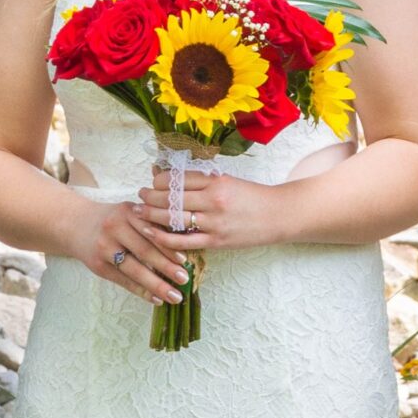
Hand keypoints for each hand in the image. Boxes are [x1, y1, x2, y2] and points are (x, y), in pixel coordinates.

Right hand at [72, 199, 191, 306]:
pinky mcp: (98, 265)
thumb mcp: (129, 213)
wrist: (75, 224)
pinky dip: (141, 291)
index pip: (152, 231)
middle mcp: (114, 228)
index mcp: (127, 212)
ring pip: (135, 270)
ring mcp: (104, 248)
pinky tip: (156, 299)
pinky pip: (124, 281)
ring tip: (174, 296)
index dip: (168, 247)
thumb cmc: (112, 220)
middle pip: (145, 251)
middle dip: (167, 267)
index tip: (185, 260)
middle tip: (184, 280)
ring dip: (157, 285)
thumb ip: (150, 224)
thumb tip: (182, 247)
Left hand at [136, 168, 281, 253]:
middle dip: (150, 196)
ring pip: (173, 218)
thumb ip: (202, 180)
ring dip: (152, 215)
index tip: (151, 181)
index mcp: (216, 182)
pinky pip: (183, 241)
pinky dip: (164, 238)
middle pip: (172, 197)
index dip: (159, 180)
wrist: (278, 216)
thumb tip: (171, 176)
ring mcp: (214, 223)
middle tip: (139, 195)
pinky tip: (152, 233)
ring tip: (140, 212)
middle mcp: (213, 201)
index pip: (179, 179)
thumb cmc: (252, 197)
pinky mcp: (216, 241)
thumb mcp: (228, 180)